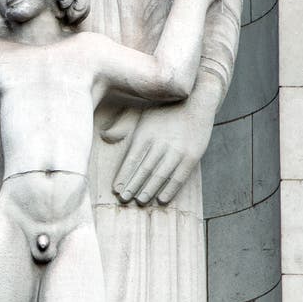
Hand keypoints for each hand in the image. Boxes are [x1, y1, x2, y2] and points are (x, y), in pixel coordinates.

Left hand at [112, 92, 216, 206]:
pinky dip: (170, 190)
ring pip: (160, 175)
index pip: (131, 159)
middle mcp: (160, 143)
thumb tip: (105, 136)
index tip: (116, 189)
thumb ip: (124, 126)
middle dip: (133, 186)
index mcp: (146, 133)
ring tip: (140, 201)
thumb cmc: (166, 109)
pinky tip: (162, 199)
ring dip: (149, 190)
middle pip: (143, 170)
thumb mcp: (143, 113)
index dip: (123, 176)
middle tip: (124, 199)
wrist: (197, 100)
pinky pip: (179, 177)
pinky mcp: (192, 156)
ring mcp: (177, 150)